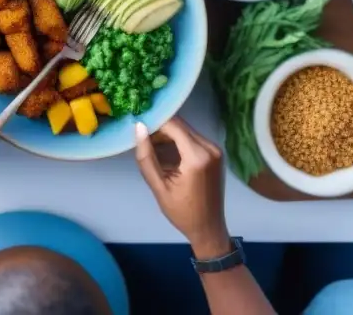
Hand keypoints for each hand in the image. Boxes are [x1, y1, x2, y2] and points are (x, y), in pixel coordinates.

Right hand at [135, 119, 229, 257]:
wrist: (208, 228)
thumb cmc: (182, 212)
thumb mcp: (159, 186)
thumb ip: (147, 156)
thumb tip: (139, 128)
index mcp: (198, 156)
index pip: (173, 125)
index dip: (154, 122)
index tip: (137, 126)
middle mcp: (210, 148)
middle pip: (180, 126)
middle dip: (160, 129)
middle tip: (141, 140)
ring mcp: (215, 150)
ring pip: (185, 131)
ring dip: (167, 136)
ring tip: (151, 149)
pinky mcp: (215, 153)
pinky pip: (192, 139)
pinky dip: (177, 142)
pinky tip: (166, 155)